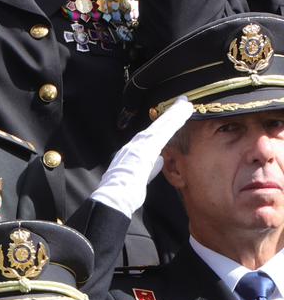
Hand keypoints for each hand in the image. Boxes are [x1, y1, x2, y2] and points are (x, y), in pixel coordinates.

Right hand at [90, 96, 193, 216]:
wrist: (113, 196)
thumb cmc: (122, 191)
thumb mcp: (137, 178)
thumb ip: (149, 168)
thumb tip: (159, 161)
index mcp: (132, 153)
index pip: (151, 136)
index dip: (163, 126)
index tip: (172, 119)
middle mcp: (134, 145)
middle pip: (156, 127)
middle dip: (170, 116)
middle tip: (183, 103)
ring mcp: (139, 145)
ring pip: (160, 126)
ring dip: (173, 114)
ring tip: (185, 104)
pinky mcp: (146, 146)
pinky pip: (163, 131)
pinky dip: (173, 120)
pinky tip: (183, 112)